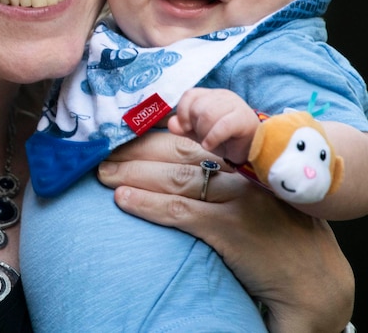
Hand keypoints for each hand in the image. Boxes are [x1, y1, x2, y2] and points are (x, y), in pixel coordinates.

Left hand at [98, 132, 353, 332]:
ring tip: (102, 176)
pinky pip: (181, 212)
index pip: (186, 142)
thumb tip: (168, 169)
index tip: (120, 140)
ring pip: (173, 179)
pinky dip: (148, 205)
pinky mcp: (232, 229)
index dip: (148, 139)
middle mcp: (237, 173)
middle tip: (100, 157)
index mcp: (239, 160)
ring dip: (132, 175)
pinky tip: (123, 201)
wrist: (316, 278)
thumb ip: (220, 178)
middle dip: (133, 154)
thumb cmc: (276, 233)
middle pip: (174, 155)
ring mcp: (235, 200)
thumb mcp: (251, 195)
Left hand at [167, 87, 260, 164]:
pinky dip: (212, 138)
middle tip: (203, 137)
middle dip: (195, 126)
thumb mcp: (200, 133)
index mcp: (211, 95)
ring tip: (208, 142)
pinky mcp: (243, 118)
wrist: (252, 149)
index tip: (186, 127)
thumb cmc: (226, 139)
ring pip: (208, 114)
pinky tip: (210, 146)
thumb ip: (185, 128)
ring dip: (204, 133)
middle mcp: (222, 96)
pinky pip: (222, 125)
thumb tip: (171, 124)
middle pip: (197, 106)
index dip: (183, 111)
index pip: (190, 94)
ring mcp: (235, 104)